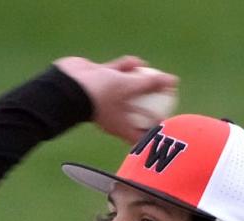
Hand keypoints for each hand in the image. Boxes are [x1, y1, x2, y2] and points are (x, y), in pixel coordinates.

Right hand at [54, 55, 177, 142]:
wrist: (69, 84)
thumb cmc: (100, 94)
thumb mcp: (130, 88)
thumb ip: (152, 84)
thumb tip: (174, 81)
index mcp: (119, 126)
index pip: (139, 136)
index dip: (154, 134)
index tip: (167, 126)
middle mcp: (113, 114)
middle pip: (135, 113)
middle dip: (149, 105)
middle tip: (165, 96)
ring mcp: (105, 98)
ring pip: (126, 91)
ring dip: (139, 83)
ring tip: (152, 75)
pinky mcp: (98, 82)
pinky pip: (115, 76)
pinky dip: (125, 69)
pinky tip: (137, 62)